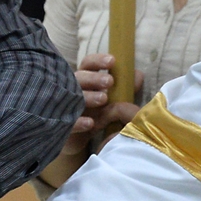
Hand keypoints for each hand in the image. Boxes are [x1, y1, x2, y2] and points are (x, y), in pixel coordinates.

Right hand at [39, 53, 143, 187]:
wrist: (79, 139)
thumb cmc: (96, 113)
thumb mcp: (112, 100)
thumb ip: (125, 88)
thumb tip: (138, 75)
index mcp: (84, 80)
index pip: (88, 64)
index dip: (98, 61)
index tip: (112, 61)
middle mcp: (72, 90)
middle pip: (79, 77)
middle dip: (94, 78)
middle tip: (110, 82)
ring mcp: (65, 106)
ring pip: (72, 97)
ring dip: (88, 97)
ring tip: (104, 99)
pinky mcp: (62, 125)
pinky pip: (68, 122)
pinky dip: (78, 122)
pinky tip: (91, 123)